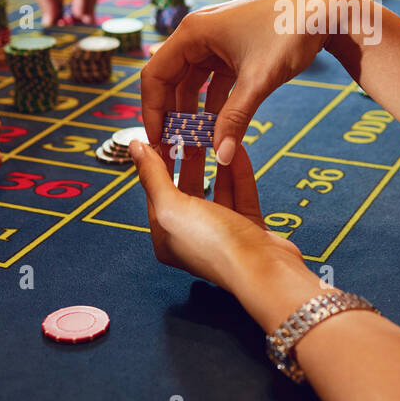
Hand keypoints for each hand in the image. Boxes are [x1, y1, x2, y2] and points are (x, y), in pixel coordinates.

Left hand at [130, 137, 300, 289]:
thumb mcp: (171, 208)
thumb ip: (153, 176)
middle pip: (188, 189)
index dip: (158, 161)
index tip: (164, 132)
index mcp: (167, 237)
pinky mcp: (249, 227)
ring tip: (215, 134)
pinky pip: (242, 193)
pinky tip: (237, 149)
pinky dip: (239, 172)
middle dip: (189, 159)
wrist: (264, 271)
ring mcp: (223, 232)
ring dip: (216, 163)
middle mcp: (193, 235)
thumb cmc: (212, 246)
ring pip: (217, 189)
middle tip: (192, 129)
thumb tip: (135, 147)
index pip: (157, 192)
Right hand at [139, 0, 344, 165]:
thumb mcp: (260, 80)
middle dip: (172, 117)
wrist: (326, 9)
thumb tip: (221, 157)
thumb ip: (236, 118)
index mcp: (193, 32)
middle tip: (175, 152)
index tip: (157, 143)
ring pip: (192, 83)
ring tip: (195, 147)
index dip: (152, 112)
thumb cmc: (291, 32)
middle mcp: (198, 34)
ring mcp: (216, 41)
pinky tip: (217, 131)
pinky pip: (212, 82)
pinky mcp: (233, 50)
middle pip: (170, 81)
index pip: (154, 76)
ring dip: (193, 114)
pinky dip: (213, 105)